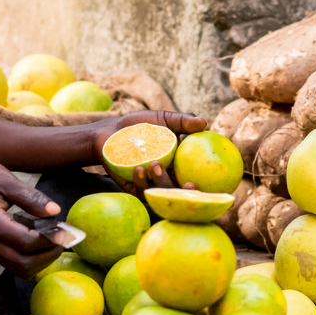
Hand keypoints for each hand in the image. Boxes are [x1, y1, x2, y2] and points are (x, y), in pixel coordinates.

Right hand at [0, 157, 67, 277]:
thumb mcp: (7, 180)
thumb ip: (31, 197)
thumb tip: (55, 211)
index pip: (26, 242)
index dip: (49, 239)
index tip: (64, 230)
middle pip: (23, 264)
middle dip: (47, 256)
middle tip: (62, 240)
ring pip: (19, 269)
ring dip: (40, 261)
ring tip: (53, 242)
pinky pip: (13, 264)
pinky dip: (31, 259)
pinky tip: (40, 243)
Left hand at [91, 111, 206, 188]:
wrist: (112, 131)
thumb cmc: (142, 125)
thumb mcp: (164, 120)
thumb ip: (182, 121)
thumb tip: (203, 122)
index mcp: (179, 167)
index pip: (191, 182)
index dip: (198, 190)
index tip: (198, 183)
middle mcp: (166, 179)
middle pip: (178, 194)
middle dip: (183, 194)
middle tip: (187, 184)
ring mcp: (150, 184)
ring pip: (160, 193)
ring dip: (160, 182)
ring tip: (155, 164)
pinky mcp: (133, 187)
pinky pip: (139, 191)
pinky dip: (140, 182)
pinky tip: (139, 170)